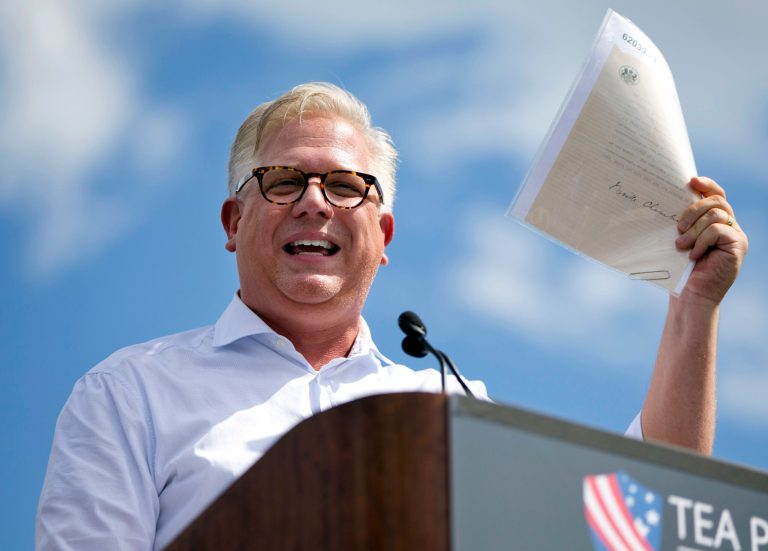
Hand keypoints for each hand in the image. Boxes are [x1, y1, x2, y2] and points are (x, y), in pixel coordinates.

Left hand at [675, 176, 747, 304]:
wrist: (690, 296)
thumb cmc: (680, 270)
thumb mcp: (680, 240)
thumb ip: (684, 222)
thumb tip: (670, 198)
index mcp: (716, 221)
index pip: (716, 194)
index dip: (706, 184)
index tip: (691, 181)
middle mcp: (730, 225)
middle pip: (716, 201)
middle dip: (693, 209)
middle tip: (678, 227)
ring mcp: (736, 235)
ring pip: (716, 215)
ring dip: (694, 229)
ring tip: (681, 245)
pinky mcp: (738, 245)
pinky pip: (718, 230)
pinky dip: (701, 241)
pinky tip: (693, 255)